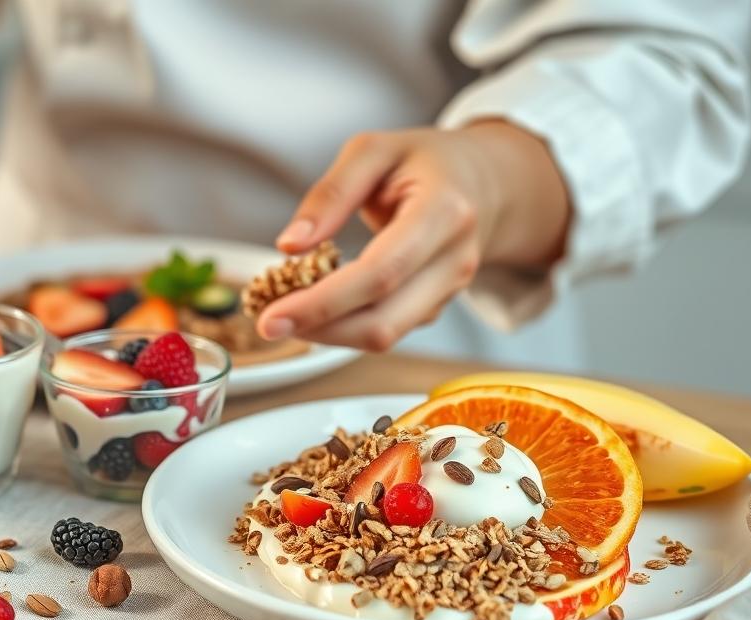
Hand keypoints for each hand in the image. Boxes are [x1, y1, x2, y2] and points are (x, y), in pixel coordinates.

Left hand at [259, 122, 569, 350]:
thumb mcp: (373, 151)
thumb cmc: (425, 161)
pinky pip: (386, 329)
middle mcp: (454, 260)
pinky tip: (312, 309)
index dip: (323, 302)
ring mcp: (450, 291)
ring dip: (327, 333)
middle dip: (319, 330)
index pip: (381, 273)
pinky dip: (343, 326)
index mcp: (445, 212)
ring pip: (384, 336)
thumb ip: (330, 193)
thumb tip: (289, 244)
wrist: (485, 182)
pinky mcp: (435, 308)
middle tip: (265, 323)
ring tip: (282, 313)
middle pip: (383, 320)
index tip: (271, 315)